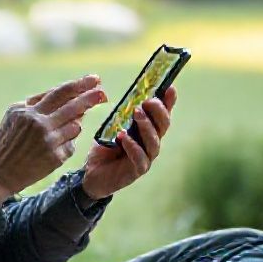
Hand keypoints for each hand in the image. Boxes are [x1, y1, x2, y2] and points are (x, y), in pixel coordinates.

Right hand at [0, 75, 106, 202]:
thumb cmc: (5, 142)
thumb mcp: (13, 116)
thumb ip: (38, 104)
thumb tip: (67, 96)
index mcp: (27, 110)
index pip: (60, 92)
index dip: (79, 85)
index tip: (93, 80)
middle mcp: (38, 123)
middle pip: (73, 105)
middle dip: (91, 97)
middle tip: (104, 92)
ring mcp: (48, 141)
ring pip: (76, 126)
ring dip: (75, 125)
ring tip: (59, 131)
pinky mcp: (55, 157)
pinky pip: (71, 144)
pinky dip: (67, 143)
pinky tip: (53, 147)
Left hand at [81, 85, 177, 199]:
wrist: (92, 173)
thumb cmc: (107, 147)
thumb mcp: (114, 126)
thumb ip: (123, 114)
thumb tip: (130, 96)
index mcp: (148, 130)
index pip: (163, 114)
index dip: (169, 102)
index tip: (170, 88)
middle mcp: (151, 143)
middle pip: (163, 126)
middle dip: (158, 111)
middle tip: (147, 101)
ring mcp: (146, 158)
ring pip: (154, 142)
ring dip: (146, 126)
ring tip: (136, 113)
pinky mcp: (136, 171)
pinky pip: (140, 159)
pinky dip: (133, 146)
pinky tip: (123, 137)